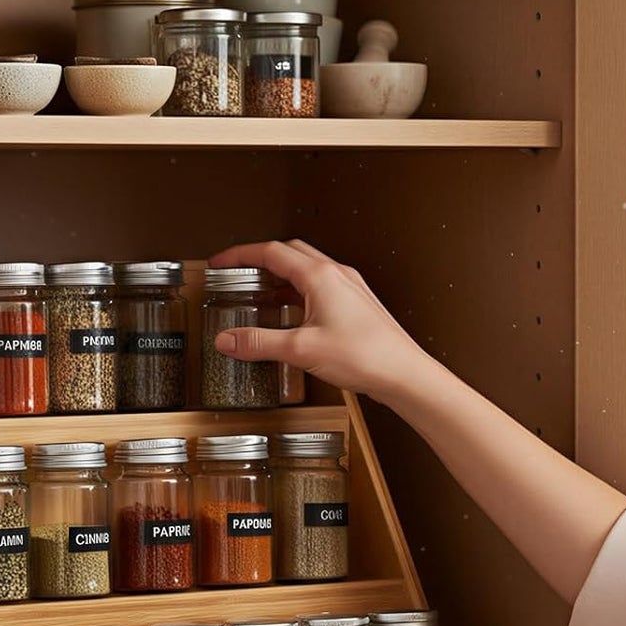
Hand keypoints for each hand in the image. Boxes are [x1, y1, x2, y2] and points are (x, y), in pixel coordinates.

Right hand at [206, 239, 431, 403]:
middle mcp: (337, 275)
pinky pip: (322, 286)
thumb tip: (228, 340)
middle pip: (290, 253)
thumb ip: (260, 343)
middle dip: (260, 259)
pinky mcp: (357, 304)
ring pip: (307, 269)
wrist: (404, 373)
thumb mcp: (301, 350)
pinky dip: (300, 291)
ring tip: (260, 293)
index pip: (271, 251)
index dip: (241, 254)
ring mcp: (350, 288)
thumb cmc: (366, 356)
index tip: (221, 261)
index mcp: (320, 276)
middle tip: (239, 272)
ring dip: (281, 275)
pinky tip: (293, 313)